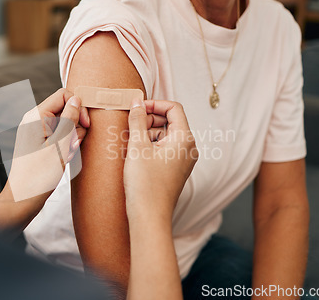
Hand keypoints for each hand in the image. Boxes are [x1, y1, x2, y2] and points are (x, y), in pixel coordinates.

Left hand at [7, 88, 89, 201]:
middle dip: (75, 126)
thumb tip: (76, 99)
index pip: (64, 95)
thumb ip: (69, 119)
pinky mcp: (39, 142)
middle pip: (65, 109)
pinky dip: (66, 145)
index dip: (79, 107)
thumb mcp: (59, 145)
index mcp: (36, 116)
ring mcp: (36, 131)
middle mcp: (34, 120)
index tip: (86, 125)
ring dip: (72, 138)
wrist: (22, 199)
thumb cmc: (39, 175)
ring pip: (65, 124)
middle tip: (72, 146)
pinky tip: (63, 159)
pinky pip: (59, 136)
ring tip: (67, 155)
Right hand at [123, 99, 197, 222]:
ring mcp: (184, 160)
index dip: (154, 104)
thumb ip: (137, 120)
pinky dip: (151, 145)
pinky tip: (136, 153)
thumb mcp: (137, 146)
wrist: (150, 216)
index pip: (173, 108)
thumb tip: (136, 102)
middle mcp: (189, 148)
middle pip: (170, 121)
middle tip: (130, 124)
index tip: (136, 108)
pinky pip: (165, 149)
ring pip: (166, 135)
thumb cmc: (145, 183)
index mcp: (184, 139)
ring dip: (148, 133)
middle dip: (150, 119)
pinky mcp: (176, 170)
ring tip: (130, 141)